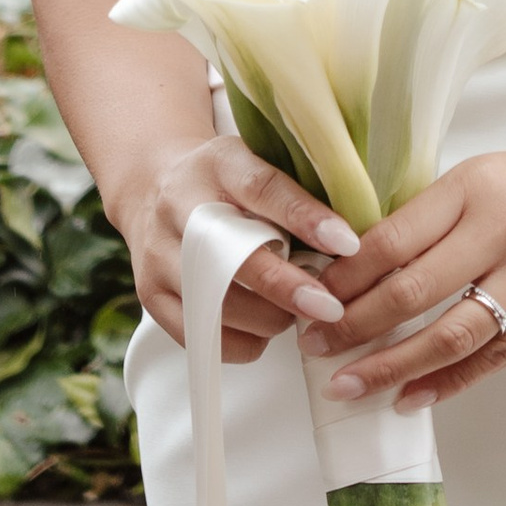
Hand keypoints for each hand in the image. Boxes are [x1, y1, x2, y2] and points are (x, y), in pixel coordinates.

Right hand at [110, 135, 362, 360]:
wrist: (153, 189)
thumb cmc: (226, 181)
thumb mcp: (256, 163)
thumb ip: (296, 191)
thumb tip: (354, 237)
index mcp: (219, 163)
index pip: (263, 188)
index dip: (306, 217)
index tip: (348, 244)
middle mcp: (180, 206)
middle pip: (234, 258)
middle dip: (288, 289)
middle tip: (331, 307)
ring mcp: (160, 254)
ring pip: (218, 305)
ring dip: (269, 319)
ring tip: (300, 314)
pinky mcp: (151, 296)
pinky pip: (202, 337)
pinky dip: (243, 342)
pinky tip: (265, 329)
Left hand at [300, 130, 505, 411]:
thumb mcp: (489, 175)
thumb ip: (436, 216)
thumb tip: (362, 267)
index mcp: (474, 185)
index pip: (392, 238)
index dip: (345, 277)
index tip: (311, 299)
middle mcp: (503, 226)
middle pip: (411, 291)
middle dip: (354, 325)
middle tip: (315, 348)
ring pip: (450, 333)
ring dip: (392, 365)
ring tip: (349, 385)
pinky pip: (496, 356)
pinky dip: (449, 382)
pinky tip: (413, 397)